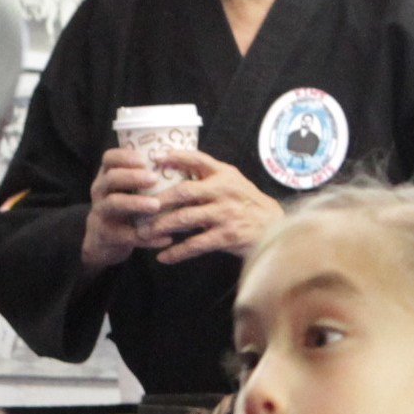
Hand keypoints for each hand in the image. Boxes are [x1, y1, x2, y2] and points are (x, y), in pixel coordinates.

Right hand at [81, 147, 168, 270]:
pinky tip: (165, 238)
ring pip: (114, 204)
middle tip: (154, 179)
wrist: (104, 240)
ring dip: (136, 203)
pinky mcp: (107, 235)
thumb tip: (185, 160)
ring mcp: (101, 213)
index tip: (144, 159)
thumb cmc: (126, 206)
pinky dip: (147, 238)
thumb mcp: (128, 188)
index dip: (125, 156)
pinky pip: (126, 235)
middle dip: (132, 177)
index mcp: (107, 175)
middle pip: (111, 178)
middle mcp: (101, 191)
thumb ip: (146, 175)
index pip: (109, 158)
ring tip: (156, 206)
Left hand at [148, 150, 284, 265]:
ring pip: (185, 218)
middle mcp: (224, 191)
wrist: (274, 228)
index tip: (154, 158)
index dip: (175, 157)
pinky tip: (163, 256)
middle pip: (184, 191)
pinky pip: (195, 244)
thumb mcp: (233, 183)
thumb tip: (175, 172)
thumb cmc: (248, 204)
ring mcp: (225, 213)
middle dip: (159, 199)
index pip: (198, 159)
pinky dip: (177, 252)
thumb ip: (210, 178)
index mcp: (224, 174)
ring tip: (144, 233)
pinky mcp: (226, 236)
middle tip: (139, 206)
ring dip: (161, 226)